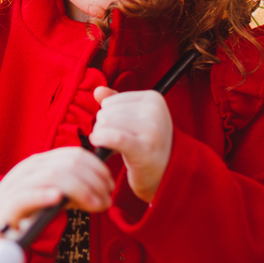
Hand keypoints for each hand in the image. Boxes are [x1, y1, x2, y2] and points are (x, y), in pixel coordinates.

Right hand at [0, 147, 112, 250]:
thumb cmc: (24, 213)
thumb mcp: (51, 196)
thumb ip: (72, 191)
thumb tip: (101, 192)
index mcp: (39, 163)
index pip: (73, 154)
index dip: (96, 167)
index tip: (109, 185)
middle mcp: (28, 169)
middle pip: (67, 164)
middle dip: (93, 180)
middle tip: (106, 199)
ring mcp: (15, 185)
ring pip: (52, 176)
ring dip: (80, 190)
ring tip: (94, 205)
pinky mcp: (5, 206)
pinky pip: (25, 196)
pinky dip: (43, 195)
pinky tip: (57, 198)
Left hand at [88, 86, 171, 202]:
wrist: (166, 172)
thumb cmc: (147, 142)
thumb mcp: (135, 118)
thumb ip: (117, 102)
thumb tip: (98, 90)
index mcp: (153, 98)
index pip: (109, 102)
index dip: (107, 117)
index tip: (120, 130)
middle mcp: (155, 110)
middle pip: (106, 113)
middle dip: (104, 128)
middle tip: (117, 142)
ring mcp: (152, 129)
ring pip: (106, 124)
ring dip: (103, 137)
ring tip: (117, 147)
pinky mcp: (145, 149)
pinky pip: (116, 137)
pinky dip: (102, 138)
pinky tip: (97, 141)